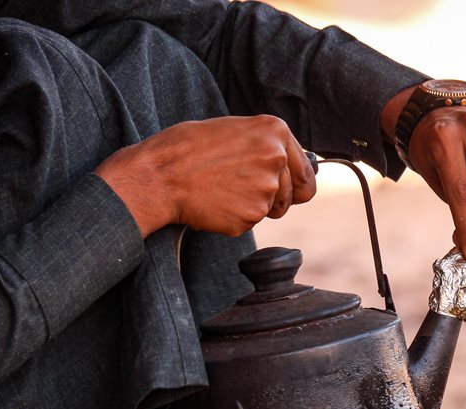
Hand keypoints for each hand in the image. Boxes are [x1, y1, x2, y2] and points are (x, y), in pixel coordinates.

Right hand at [94, 115, 316, 237]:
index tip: (291, 191)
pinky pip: (249, 222)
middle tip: (244, 191)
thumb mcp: (232, 130)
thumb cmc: (186, 149)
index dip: (298, 186)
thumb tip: (286, 164)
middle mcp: (276, 159)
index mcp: (275, 131)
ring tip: (220, 188)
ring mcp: (265, 190)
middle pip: (293, 196)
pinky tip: (213, 201)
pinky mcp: (250, 216)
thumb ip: (264, 145)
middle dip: (276, 200)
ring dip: (251, 205)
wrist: (158, 175)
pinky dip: (234, 217)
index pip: (307, 173)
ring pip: (269, 209)